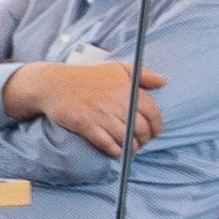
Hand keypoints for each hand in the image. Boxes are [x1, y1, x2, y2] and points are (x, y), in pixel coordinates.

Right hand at [5, 60, 167, 154]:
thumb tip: (163, 82)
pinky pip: (108, 145)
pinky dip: (116, 151)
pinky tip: (117, 150)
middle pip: (141, 129)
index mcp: (126, 88)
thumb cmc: (88, 76)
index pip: (152, 113)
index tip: (153, 132)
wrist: (54, 84)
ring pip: (126, 139)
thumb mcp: (117, 68)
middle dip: (145, 139)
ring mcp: (101, 115)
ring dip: (131, 147)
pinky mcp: (87, 126)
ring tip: (130, 147)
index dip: (156, 127)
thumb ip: (142, 74)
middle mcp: (116, 102)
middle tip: (141, 142)